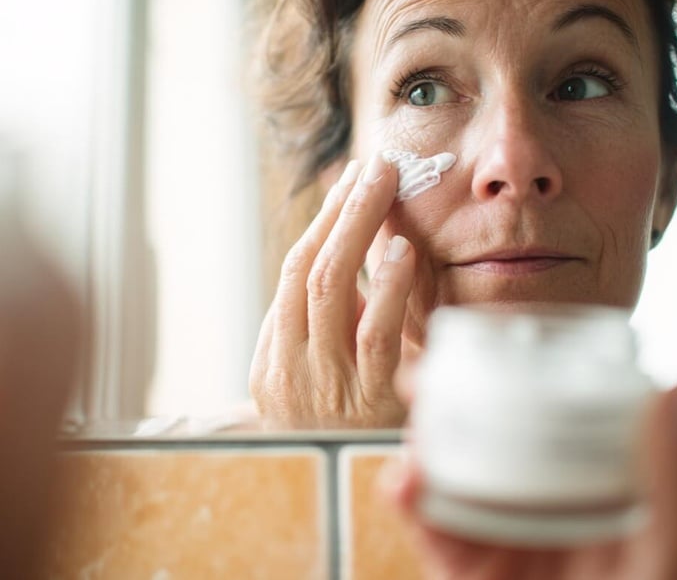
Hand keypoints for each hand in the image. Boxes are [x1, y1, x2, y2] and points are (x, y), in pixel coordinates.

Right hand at [250, 154, 413, 427]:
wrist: (348, 511)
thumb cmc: (351, 440)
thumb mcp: (325, 389)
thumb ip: (334, 333)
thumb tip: (361, 256)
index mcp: (273, 361)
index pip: (294, 272)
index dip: (324, 221)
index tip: (351, 182)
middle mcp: (287, 368)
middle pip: (308, 267)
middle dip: (342, 210)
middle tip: (373, 165)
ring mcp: (324, 385)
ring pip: (330, 287)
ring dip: (359, 228)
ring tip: (385, 184)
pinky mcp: (368, 402)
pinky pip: (374, 334)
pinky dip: (387, 287)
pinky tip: (403, 251)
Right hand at [382, 385, 676, 579]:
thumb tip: (675, 384)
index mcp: (608, 488)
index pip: (568, 413)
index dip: (528, 370)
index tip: (499, 339)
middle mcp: (551, 505)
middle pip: (495, 434)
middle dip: (455, 398)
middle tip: (429, 374)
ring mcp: (505, 539)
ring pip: (451, 472)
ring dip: (422, 440)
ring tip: (416, 419)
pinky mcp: (465, 572)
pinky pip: (430, 527)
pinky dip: (407, 496)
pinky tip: (404, 478)